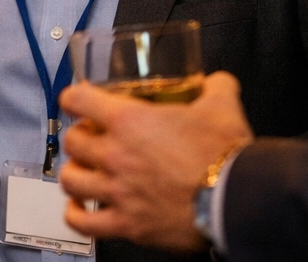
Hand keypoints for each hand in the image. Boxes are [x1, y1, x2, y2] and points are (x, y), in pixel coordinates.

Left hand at [57, 71, 252, 251]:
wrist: (236, 200)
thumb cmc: (224, 155)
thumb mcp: (222, 105)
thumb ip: (215, 86)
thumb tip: (217, 82)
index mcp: (129, 121)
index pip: (78, 99)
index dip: (74, 97)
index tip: (77, 101)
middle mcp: (116, 155)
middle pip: (72, 141)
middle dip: (79, 136)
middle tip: (91, 138)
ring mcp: (118, 192)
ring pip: (71, 180)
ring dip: (75, 173)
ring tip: (84, 171)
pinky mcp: (127, 224)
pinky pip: (84, 223)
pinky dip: (76, 215)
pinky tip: (80, 209)